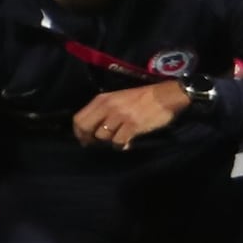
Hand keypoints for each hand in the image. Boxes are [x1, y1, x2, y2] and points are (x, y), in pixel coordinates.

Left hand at [72, 80, 190, 148]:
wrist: (164, 96)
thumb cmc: (141, 98)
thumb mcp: (117, 98)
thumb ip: (104, 110)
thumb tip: (93, 130)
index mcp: (102, 99)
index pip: (79, 118)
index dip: (78, 132)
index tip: (84, 139)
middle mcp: (108, 107)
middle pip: (86, 128)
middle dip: (88, 139)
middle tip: (95, 145)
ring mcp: (119, 116)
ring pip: (102, 136)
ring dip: (109, 141)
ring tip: (118, 139)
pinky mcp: (132, 126)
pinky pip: (118, 142)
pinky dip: (121, 146)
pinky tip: (127, 143)